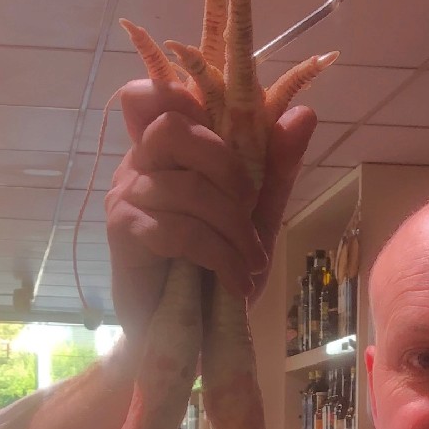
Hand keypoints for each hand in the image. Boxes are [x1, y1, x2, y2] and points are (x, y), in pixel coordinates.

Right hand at [104, 78, 316, 344]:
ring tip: (250, 263)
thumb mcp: (256, 217)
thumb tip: (305, 114)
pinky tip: (235, 281)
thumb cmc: (213, 271)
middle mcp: (139, 164)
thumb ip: (275, 168)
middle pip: (176, 128)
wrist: (187, 333)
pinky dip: (218, 257)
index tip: (231, 137)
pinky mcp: (124, 233)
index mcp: (167, 152)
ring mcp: (126, 196)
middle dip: (227, 168)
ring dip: (233, 230)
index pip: (159, 95)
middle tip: (250, 210)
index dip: (189, 97)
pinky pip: (178, 230)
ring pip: (187, 189)